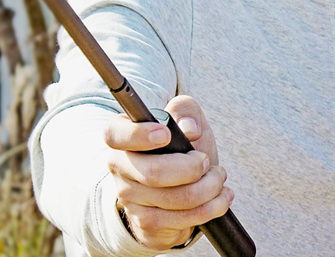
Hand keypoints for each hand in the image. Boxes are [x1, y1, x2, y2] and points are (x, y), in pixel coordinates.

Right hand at [100, 95, 233, 249]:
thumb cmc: (182, 147)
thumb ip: (185, 110)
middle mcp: (120, 168)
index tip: (165, 135)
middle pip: (155, 173)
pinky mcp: (146, 222)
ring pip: (177, 198)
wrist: (182, 189)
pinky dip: (212, 207)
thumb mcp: (186, 121)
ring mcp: (130, 198)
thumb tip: (189, 128)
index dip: (138, 135)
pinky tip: (220, 197)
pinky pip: (185, 218)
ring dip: (210, 187)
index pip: (114, 134)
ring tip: (218, 178)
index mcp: (122, 137)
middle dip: (194, 168)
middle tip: (207, 161)